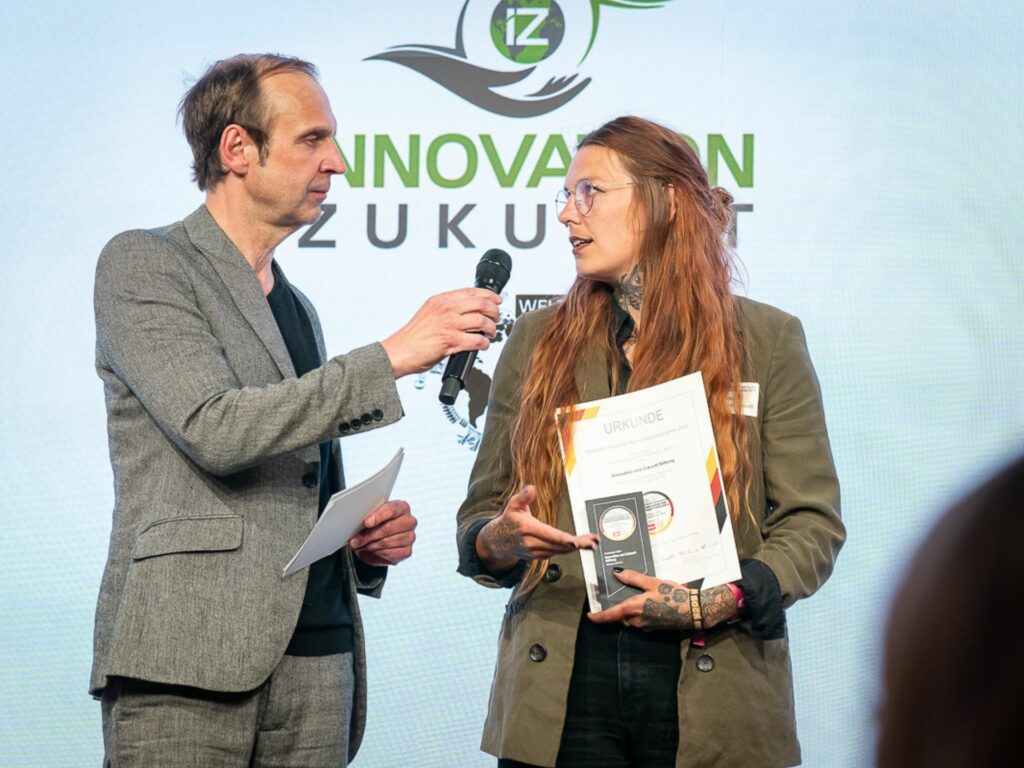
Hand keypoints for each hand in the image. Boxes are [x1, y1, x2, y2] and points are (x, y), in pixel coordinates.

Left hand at [349, 500, 416, 566]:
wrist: (378, 539)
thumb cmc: (376, 525)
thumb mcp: (371, 517)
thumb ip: (368, 517)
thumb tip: (357, 522)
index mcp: (402, 507)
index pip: (391, 509)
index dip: (378, 516)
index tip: (366, 523)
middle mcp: (409, 521)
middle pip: (388, 528)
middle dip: (369, 535)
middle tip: (355, 540)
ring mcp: (410, 537)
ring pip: (387, 542)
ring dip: (370, 545)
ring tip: (360, 545)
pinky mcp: (407, 551)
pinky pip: (390, 554)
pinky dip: (377, 553)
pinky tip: (370, 550)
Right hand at [381, 288, 501, 377]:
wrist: (399, 352)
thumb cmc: (413, 337)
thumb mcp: (429, 313)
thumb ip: (446, 309)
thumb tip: (468, 310)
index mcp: (440, 300)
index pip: (471, 291)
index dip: (489, 295)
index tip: (497, 300)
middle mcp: (445, 309)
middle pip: (481, 304)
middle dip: (494, 312)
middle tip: (496, 319)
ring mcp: (449, 324)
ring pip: (482, 321)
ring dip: (491, 329)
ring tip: (490, 334)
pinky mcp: (451, 340)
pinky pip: (477, 340)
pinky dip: (484, 343)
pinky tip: (483, 345)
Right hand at [476, 485, 598, 571]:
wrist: (497, 542)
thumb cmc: (508, 522)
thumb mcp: (513, 506)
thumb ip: (523, 497)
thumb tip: (531, 488)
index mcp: (528, 529)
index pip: (550, 535)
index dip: (565, 540)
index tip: (577, 541)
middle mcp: (533, 543)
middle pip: (559, 545)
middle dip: (578, 544)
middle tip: (593, 542)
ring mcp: (536, 551)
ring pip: (560, 550)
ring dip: (577, 547)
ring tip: (591, 543)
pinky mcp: (539, 556)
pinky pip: (557, 553)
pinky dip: (569, 549)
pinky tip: (579, 545)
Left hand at [587, 570, 737, 630]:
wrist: (692, 610)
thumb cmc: (673, 595)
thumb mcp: (652, 582)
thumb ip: (633, 578)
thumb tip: (618, 573)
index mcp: (633, 608)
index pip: (609, 615)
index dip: (597, 617)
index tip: (590, 615)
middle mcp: (636, 620)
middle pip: (619, 616)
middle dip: (617, 607)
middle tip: (618, 594)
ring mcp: (644, 626)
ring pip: (629, 618)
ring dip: (628, 610)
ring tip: (636, 595)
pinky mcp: (652, 627)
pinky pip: (639, 620)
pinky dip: (638, 613)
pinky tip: (647, 602)